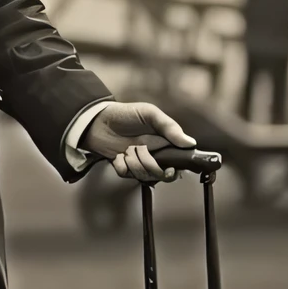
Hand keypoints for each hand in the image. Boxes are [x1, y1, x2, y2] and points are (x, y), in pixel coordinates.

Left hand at [81, 102, 196, 182]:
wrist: (98, 120)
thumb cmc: (125, 114)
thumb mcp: (150, 114)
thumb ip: (170, 127)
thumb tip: (189, 142)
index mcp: (164, 141)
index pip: (178, 160)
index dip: (177, 167)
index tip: (172, 168)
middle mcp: (154, 154)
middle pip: (163, 173)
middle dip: (154, 168)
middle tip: (147, 158)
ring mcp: (139, 162)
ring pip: (144, 174)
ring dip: (135, 163)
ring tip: (128, 150)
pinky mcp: (124, 167)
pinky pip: (127, 174)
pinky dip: (122, 166)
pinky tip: (118, 155)